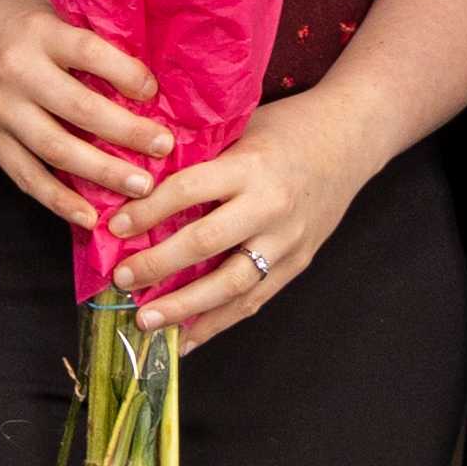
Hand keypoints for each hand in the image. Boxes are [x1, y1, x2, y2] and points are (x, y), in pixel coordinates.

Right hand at [0, 0, 172, 228]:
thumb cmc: (8, 21)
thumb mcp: (45, 9)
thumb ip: (86, 29)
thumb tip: (151, 56)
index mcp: (39, 32)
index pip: (89, 52)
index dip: (126, 74)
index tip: (154, 93)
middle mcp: (17, 71)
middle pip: (79, 108)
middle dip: (127, 132)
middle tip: (164, 147)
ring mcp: (0, 110)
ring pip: (56, 149)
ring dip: (102, 173)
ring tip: (141, 187)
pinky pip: (27, 176)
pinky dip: (59, 201)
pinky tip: (90, 218)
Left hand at [103, 88, 378, 348]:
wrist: (352, 137)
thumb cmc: (287, 126)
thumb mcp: (242, 126)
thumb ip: (200, 155)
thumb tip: (137, 180)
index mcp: (251, 166)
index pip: (190, 190)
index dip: (149, 211)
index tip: (114, 226)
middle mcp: (270, 207)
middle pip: (207, 244)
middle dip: (158, 266)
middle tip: (121, 280)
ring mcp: (288, 241)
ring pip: (233, 285)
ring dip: (185, 308)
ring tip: (146, 321)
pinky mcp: (298, 263)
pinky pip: (254, 300)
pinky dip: (218, 323)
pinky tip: (186, 339)